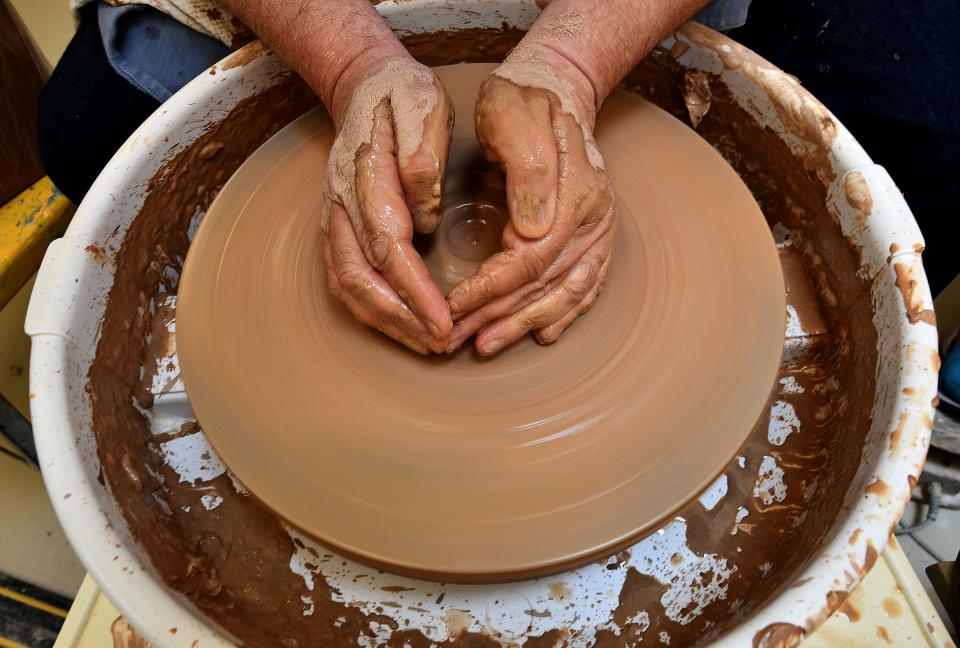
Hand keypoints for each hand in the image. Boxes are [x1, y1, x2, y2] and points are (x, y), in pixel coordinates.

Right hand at [322, 56, 453, 353]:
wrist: (363, 84)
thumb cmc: (401, 96)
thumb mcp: (422, 105)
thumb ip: (422, 158)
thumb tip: (423, 216)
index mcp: (364, 177)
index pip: (388, 248)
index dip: (415, 291)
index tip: (444, 321)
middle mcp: (341, 205)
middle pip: (361, 279)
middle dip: (401, 320)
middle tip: (439, 344)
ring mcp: (334, 218)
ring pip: (349, 286)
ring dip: (386, 322)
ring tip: (425, 344)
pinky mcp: (338, 228)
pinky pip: (346, 279)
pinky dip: (371, 310)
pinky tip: (401, 325)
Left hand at [446, 47, 615, 354]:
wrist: (558, 89)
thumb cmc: (523, 100)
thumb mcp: (511, 114)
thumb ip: (524, 166)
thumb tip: (531, 229)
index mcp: (575, 191)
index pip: (532, 257)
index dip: (492, 287)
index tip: (455, 304)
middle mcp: (594, 218)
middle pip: (545, 284)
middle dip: (498, 316)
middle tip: (455, 339)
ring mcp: (599, 230)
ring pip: (565, 293)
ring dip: (524, 324)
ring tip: (485, 346)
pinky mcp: (596, 237)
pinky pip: (585, 286)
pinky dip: (563, 314)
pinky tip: (542, 335)